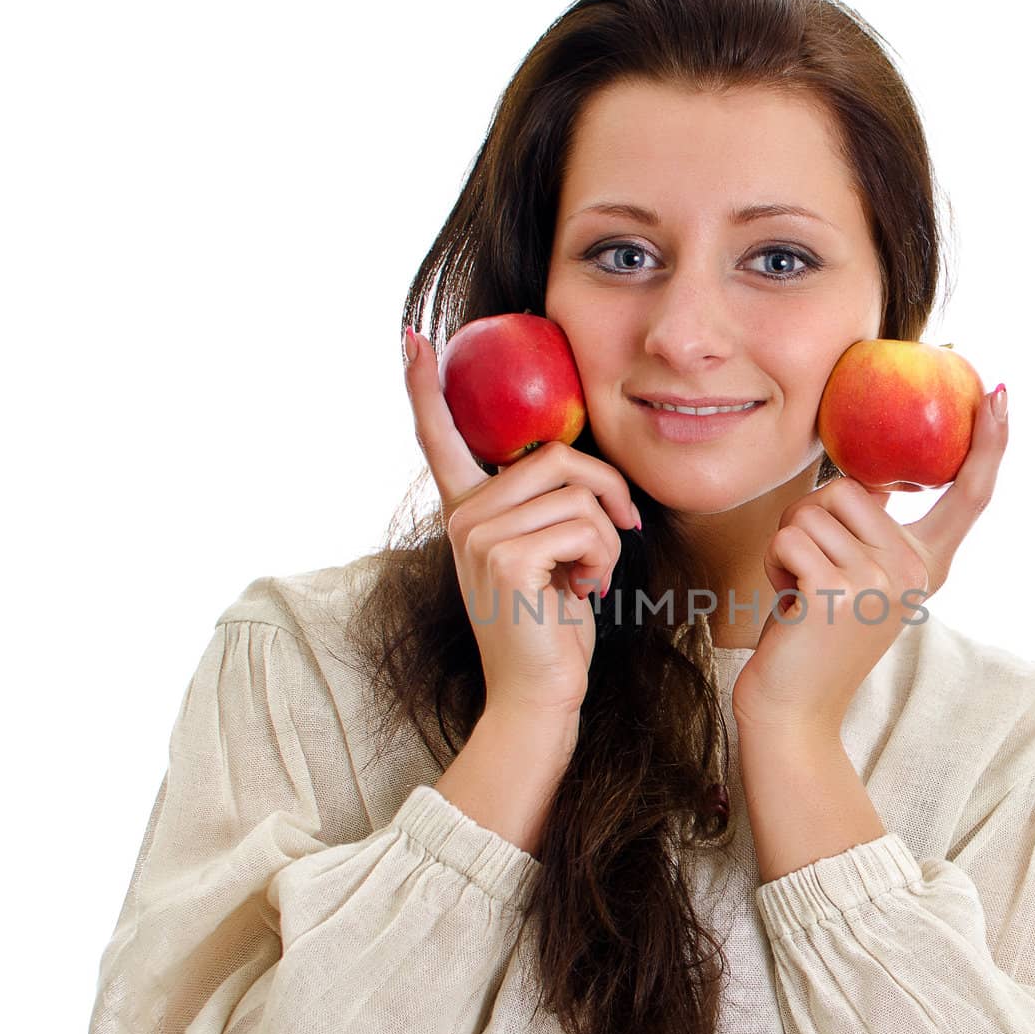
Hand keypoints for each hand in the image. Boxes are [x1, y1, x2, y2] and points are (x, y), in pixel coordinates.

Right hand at [404, 325, 638, 718]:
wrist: (538, 694)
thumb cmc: (551, 627)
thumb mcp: (547, 555)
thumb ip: (546, 509)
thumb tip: (577, 470)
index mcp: (468, 512)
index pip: (440, 439)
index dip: (426, 387)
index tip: (412, 339)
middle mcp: (463, 517)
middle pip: (557, 456)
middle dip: (607, 491)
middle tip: (622, 529)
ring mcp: (478, 535)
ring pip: (578, 494)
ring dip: (607, 537)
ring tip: (590, 575)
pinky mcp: (504, 557)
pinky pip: (583, 525)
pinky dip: (603, 557)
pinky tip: (585, 590)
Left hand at [731, 383, 1008, 737]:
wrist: (794, 709)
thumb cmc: (814, 636)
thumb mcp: (859, 578)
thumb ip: (873, 534)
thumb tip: (873, 480)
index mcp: (928, 565)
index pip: (969, 494)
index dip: (987, 443)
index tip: (999, 395)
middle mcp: (913, 571)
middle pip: (850, 488)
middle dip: (812, 519)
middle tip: (814, 573)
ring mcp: (878, 582)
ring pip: (811, 510)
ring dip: (789, 545)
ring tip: (802, 591)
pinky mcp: (835, 592)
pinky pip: (788, 538)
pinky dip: (773, 564)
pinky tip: (788, 603)